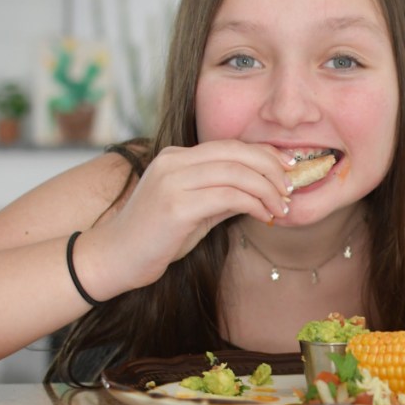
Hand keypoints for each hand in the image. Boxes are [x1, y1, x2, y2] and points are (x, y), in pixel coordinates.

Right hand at [86, 140, 292, 295]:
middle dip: (271, 168)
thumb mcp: (196, 209)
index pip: (230, 145)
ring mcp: (172, 182)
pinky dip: (254, 204)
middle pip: (236, 152)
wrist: (114, 259)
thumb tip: (264, 189)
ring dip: (267, 189)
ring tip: (282, 206)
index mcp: (176, 157)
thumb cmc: (156, 238)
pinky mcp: (175, 206)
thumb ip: (225, 194)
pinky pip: (228, 196)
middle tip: (290, 188)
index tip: (289, 168)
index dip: (265, 154)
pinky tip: (265, 216)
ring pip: (236, 172)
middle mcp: (173, 162)